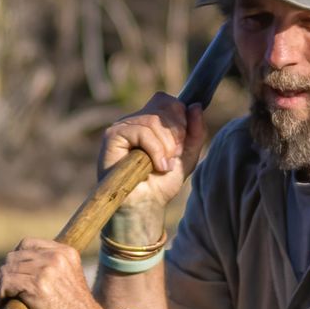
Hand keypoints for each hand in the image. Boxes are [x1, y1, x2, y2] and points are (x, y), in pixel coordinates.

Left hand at [0, 238, 119, 308]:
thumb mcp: (68, 281)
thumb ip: (50, 270)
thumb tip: (17, 272)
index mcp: (66, 252)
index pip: (27, 244)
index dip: (15, 260)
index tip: (13, 276)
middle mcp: (56, 257)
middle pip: (14, 256)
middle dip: (5, 275)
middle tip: (5, 293)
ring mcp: (47, 270)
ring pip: (7, 270)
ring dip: (0, 287)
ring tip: (2, 301)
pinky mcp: (38, 287)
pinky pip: (6, 284)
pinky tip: (1, 306)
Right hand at [99, 93, 207, 220]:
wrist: (145, 206)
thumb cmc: (162, 184)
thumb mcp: (188, 155)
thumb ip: (196, 131)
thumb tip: (196, 105)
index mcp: (150, 121)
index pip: (168, 101)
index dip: (181, 118)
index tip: (182, 146)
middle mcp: (134, 120)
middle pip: (164, 106)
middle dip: (177, 133)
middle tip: (174, 157)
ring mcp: (122, 127)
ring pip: (153, 120)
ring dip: (167, 145)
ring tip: (165, 165)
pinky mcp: (113, 136)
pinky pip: (141, 131)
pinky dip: (155, 150)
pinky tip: (157, 166)